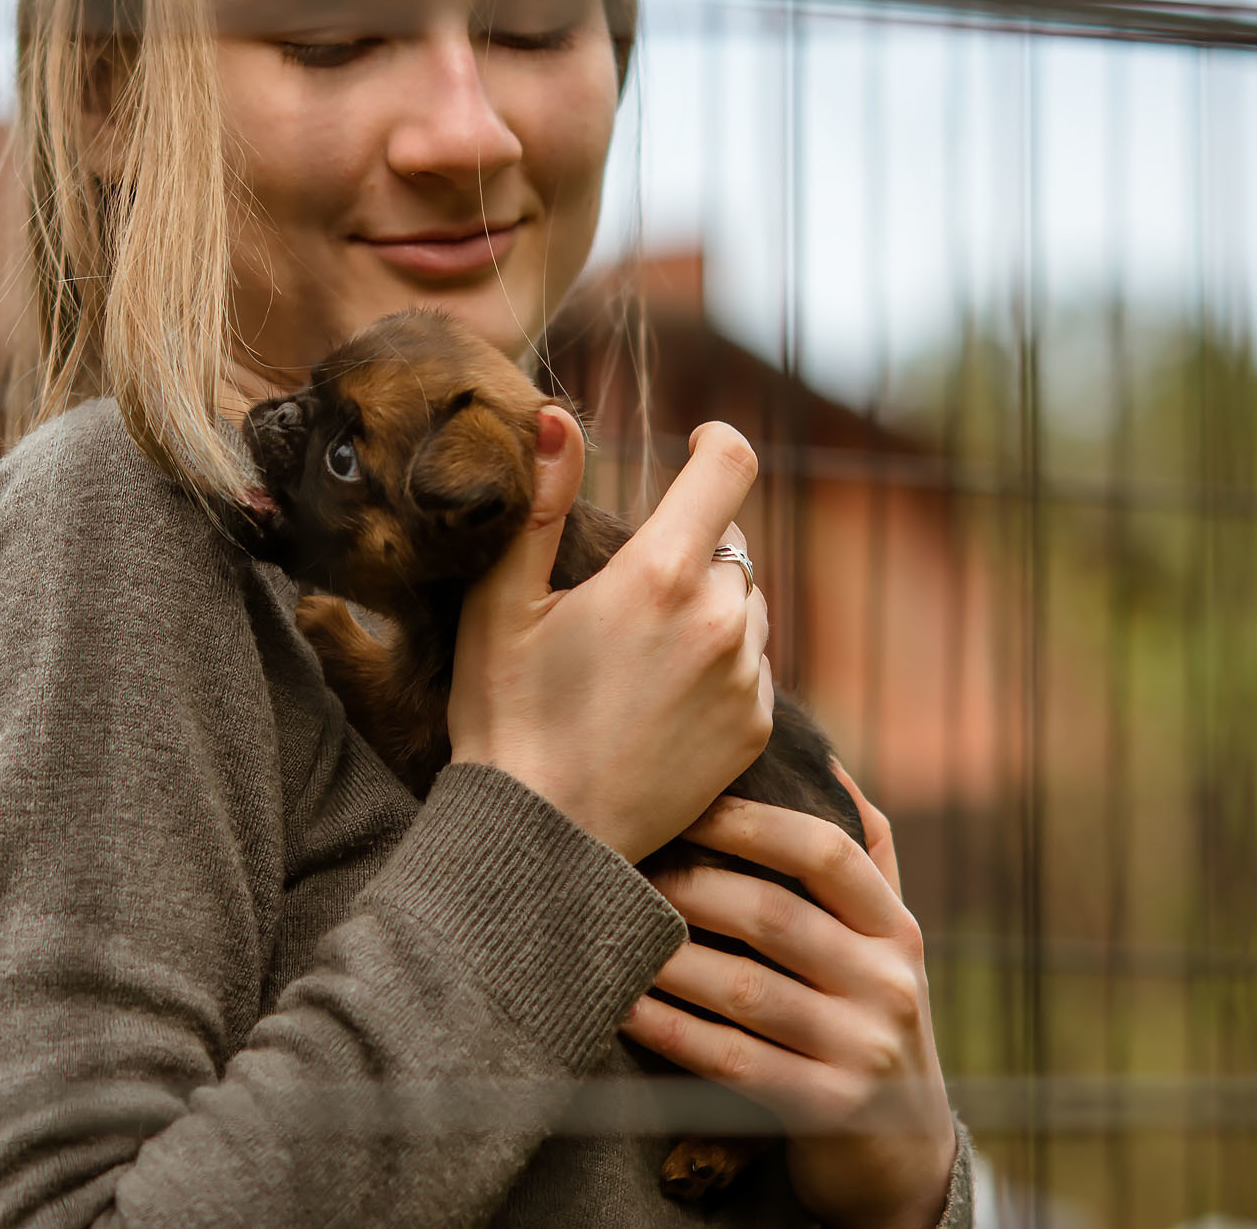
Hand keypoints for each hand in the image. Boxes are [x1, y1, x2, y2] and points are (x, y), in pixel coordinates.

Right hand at [445, 409, 773, 863]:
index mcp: (660, 574)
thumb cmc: (506, 715)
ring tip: (642, 644)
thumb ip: (540, 502)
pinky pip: (752, 667)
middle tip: (632, 579)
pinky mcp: (755, 729)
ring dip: (711, 603)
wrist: (544, 840)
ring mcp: (745, 678)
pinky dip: (721, 663)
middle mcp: (721, 620)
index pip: (728, 468)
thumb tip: (559, 417)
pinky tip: (660, 694)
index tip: (696, 442)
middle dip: (693, 540)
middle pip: (733, 541)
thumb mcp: (501, 603)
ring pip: (748, 605)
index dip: (715, 442)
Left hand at [618, 766, 957, 1228]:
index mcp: (897, 928)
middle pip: (771, 915)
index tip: (684, 804)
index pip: (826, 852)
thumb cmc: (868, 1017)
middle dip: (687, 886)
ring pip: (742, 989)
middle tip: (621, 866)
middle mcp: (889, 983)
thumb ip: (863, 857)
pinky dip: (669, 1029)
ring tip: (610, 928)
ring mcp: (861, 1051)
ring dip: (665, 957)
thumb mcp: (884, 940)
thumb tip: (824, 758)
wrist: (901, 1152)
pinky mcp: (824, 1110)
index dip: (750, 822)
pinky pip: (728, 1060)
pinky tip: (623, 1006)